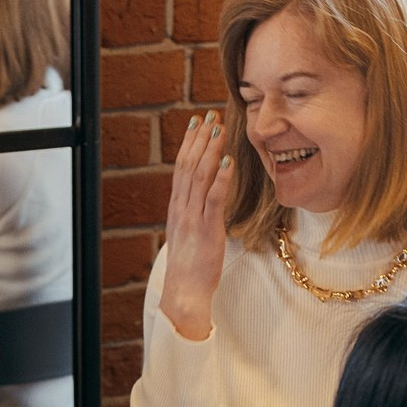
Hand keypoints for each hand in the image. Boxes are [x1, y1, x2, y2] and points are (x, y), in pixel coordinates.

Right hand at [158, 109, 233, 340]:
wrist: (183, 292)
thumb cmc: (190, 267)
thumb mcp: (189, 234)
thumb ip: (194, 214)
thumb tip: (203, 200)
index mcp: (177, 208)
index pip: (181, 168)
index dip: (189, 143)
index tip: (196, 123)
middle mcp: (181, 208)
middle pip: (188, 165)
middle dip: (199, 138)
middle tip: (208, 115)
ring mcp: (192, 217)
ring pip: (199, 176)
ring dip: (210, 150)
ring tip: (218, 128)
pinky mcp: (206, 229)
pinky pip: (213, 198)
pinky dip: (220, 178)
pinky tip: (229, 161)